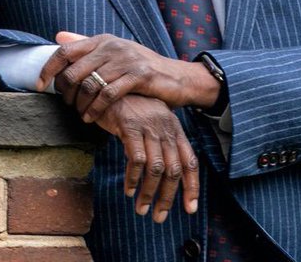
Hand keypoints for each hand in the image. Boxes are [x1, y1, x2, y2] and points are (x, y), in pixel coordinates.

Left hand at [38, 32, 219, 121]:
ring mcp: (126, 60)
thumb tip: (58, 37)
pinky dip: (96, 109)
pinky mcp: (139, 75)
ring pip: (90, 84)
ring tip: (81, 115)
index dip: (48, 68)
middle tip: (67, 106)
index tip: (38, 86)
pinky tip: (92, 118)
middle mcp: (112, 46)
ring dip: (80, 105)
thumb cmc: (140, 68)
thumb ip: (86, 45)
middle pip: (75, 71)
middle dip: (65, 93)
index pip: (65, 50)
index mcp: (102, 40)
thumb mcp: (114, 52)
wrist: (176, 77)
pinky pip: (109, 95)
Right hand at [91, 93, 199, 222]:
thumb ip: (159, 143)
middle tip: (159, 217)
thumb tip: (165, 175)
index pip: (189, 160)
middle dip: (168, 197)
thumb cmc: (129, 107)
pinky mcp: (130, 125)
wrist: (108, 84)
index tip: (189, 209)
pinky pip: (136, 159)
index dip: (192, 186)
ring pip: (156, 168)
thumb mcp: (150, 123)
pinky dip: (133, 179)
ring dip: (149, 193)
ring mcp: (148, 125)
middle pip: (174, 169)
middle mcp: (165, 126)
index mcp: (174, 127)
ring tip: (141, 208)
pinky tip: (128, 190)